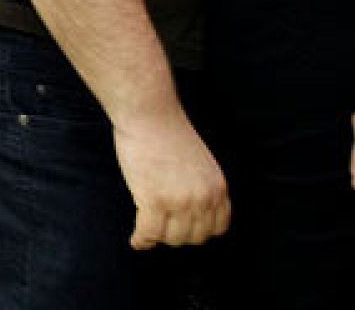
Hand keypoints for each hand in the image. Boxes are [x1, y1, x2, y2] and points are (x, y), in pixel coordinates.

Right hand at [113, 111, 230, 248]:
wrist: (149, 114)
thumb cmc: (167, 131)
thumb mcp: (200, 162)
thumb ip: (201, 187)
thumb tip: (190, 211)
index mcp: (217, 188)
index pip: (217, 228)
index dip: (198, 231)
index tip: (183, 229)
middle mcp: (204, 199)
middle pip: (194, 237)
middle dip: (176, 235)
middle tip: (161, 227)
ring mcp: (180, 202)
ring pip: (171, 239)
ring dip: (159, 237)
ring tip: (148, 230)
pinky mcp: (155, 201)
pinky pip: (149, 234)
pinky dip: (141, 240)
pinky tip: (136, 239)